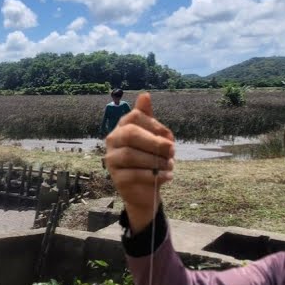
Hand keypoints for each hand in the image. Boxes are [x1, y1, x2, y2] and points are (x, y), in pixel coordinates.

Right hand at [104, 93, 175, 232]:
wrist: (146, 189)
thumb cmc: (151, 158)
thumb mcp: (154, 136)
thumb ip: (149, 118)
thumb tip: (144, 95)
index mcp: (122, 126)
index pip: (135, 117)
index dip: (155, 125)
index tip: (169, 137)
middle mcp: (112, 140)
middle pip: (131, 135)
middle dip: (155, 143)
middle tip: (172, 151)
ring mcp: (111, 159)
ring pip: (131, 155)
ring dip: (156, 161)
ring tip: (170, 166)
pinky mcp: (116, 178)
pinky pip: (133, 174)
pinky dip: (154, 176)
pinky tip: (167, 176)